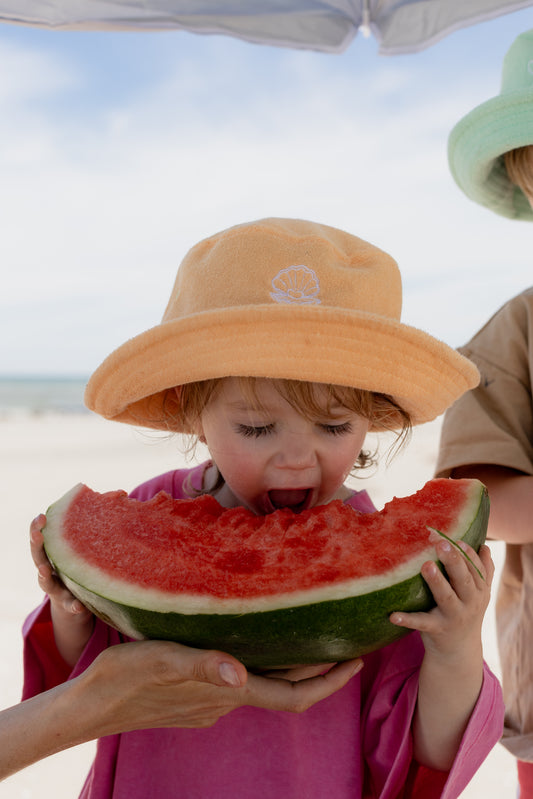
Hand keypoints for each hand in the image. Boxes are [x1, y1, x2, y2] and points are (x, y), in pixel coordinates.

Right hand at [30, 514, 93, 665]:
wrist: (77, 604)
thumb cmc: (84, 566)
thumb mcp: (87, 548)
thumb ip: (100, 523)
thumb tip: (122, 493)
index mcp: (55, 554)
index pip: (42, 537)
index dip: (38, 527)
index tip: (41, 516)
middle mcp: (50, 570)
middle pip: (38, 556)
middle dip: (36, 544)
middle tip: (38, 534)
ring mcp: (56, 589)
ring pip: (46, 583)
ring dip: (44, 576)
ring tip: (45, 570)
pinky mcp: (67, 605)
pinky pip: (70, 606)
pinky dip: (73, 607)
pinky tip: (79, 607)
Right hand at [77, 641, 363, 732]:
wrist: (90, 704)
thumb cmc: (123, 679)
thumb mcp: (160, 662)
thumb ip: (200, 667)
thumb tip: (238, 676)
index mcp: (227, 692)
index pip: (292, 695)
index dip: (328, 682)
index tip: (356, 661)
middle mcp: (227, 698)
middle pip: (286, 686)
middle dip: (320, 665)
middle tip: (345, 634)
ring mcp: (212, 698)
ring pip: (266, 679)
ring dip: (292, 659)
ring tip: (311, 627)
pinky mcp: (197, 691)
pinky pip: (242, 674)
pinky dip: (263, 657)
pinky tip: (256, 633)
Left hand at [389, 540, 492, 656]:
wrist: (459, 651)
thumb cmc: (464, 612)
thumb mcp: (479, 594)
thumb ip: (483, 571)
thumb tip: (483, 545)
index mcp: (478, 590)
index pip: (476, 569)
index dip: (467, 553)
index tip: (456, 539)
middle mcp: (469, 602)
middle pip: (464, 579)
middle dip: (454, 561)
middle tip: (442, 543)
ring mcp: (453, 616)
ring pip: (446, 597)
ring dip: (437, 582)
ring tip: (426, 566)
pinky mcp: (436, 629)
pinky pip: (422, 623)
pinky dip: (408, 619)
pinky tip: (393, 615)